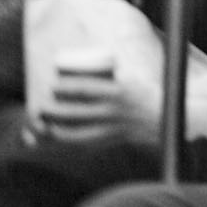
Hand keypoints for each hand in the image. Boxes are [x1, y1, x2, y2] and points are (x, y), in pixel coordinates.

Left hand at [33, 74, 159, 144]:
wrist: (164, 118)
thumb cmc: (141, 93)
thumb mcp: (126, 78)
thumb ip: (106, 70)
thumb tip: (78, 62)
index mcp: (118, 90)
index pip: (85, 89)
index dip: (65, 88)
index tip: (52, 85)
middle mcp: (114, 110)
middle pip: (77, 112)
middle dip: (55, 110)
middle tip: (41, 106)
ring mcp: (113, 127)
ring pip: (78, 132)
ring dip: (58, 129)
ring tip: (44, 124)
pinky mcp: (112, 139)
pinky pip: (87, 143)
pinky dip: (71, 141)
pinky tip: (59, 137)